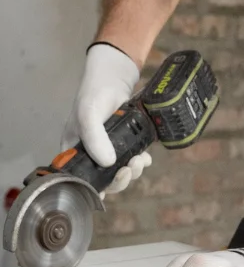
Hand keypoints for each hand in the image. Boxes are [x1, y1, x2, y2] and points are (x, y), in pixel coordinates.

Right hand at [61, 43, 150, 198]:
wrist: (114, 79)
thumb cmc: (94, 95)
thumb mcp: (89, 114)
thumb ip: (94, 138)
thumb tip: (108, 163)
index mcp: (74, 152)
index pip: (82, 180)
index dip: (98, 187)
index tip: (113, 181)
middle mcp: (91, 154)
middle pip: (106, 181)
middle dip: (121, 179)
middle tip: (131, 168)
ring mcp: (110, 150)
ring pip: (122, 172)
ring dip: (133, 170)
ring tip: (140, 160)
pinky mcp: (126, 145)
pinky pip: (134, 160)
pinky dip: (141, 161)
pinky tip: (145, 156)